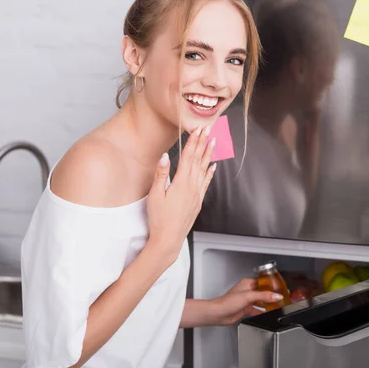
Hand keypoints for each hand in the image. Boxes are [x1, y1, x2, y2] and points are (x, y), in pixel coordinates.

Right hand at [147, 125, 215, 264]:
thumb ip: (161, 174)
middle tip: (208, 129)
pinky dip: (210, 173)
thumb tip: (165, 156)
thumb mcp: (155, 195)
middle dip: (203, 143)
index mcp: (182, 182)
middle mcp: (193, 186)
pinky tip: (213, 166)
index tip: (198, 129)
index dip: (194, 141)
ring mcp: (197, 194)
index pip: (189, 157)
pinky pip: (206, 183)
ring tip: (213, 142)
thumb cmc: (159, 218)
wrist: (169, 238)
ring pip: (204, 170)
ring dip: (208, 155)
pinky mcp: (197, 201)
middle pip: (198, 160)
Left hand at [210, 278, 283, 325]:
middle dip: (271, 295)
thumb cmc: (227, 302)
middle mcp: (247, 290)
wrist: (219, 313)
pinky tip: (268, 313)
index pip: (263, 282)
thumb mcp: (248, 296)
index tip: (281, 288)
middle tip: (281, 297)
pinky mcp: (246, 309)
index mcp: (247, 283)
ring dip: (268, 303)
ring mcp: (246, 300)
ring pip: (261, 301)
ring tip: (277, 305)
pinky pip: (257, 309)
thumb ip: (264, 296)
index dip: (272, 285)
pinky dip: (263, 311)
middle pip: (263, 291)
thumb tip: (276, 296)